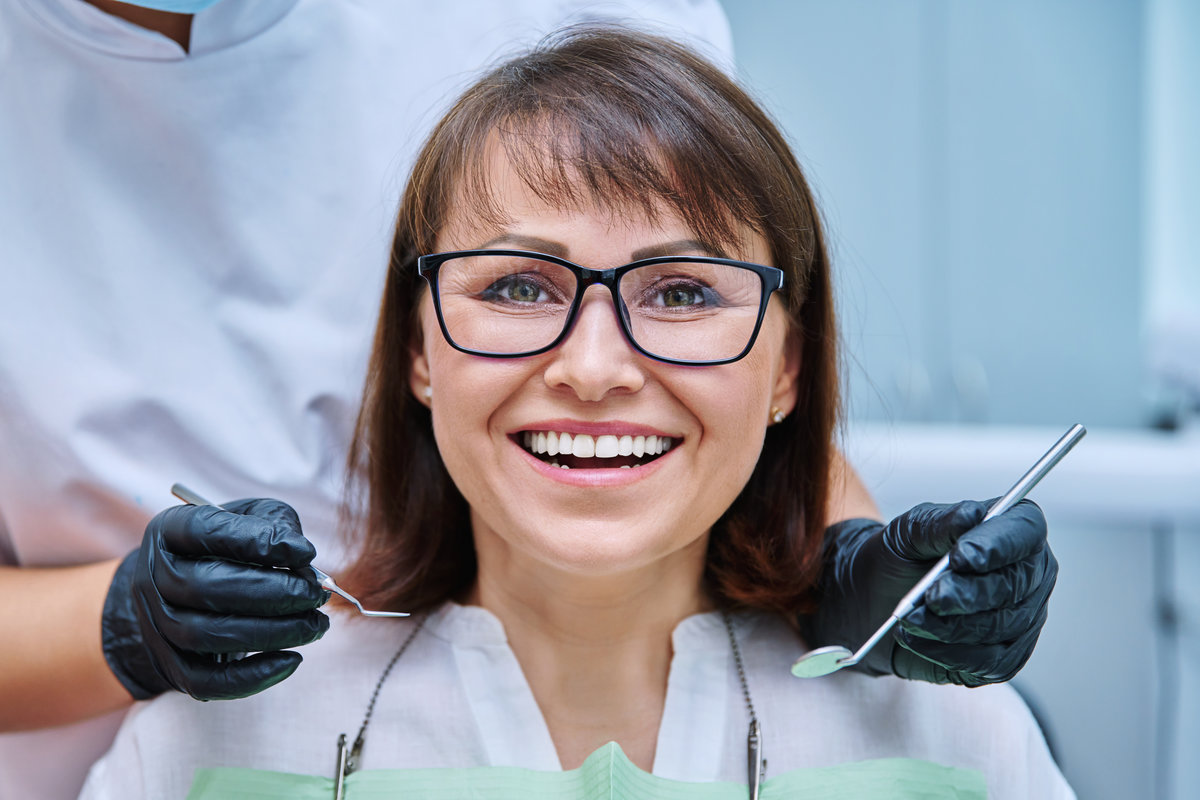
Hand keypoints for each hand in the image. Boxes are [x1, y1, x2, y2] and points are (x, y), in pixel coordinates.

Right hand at [101, 498, 329, 699]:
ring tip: (315, 625)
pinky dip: (252, 676)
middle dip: (273, 593)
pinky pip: (207, 682)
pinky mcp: (171, 666)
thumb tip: (301, 554)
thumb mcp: (247, 517)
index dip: (257, 541)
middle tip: (316, 595)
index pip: (205, 531)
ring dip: (272, 632)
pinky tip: (292, 659)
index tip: (306, 552)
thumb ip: (274, 522)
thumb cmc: (224, 548)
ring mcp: (157, 625)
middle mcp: (154, 577)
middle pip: (206, 587)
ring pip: (208, 635)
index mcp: (170, 531)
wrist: (175, 594)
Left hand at [808, 499, 1056, 685]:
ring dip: (949, 625)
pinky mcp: (1004, 658)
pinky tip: (917, 638)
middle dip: (968, 593)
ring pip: (998, 626)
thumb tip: (972, 516)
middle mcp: (1028, 575)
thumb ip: (942, 523)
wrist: (875, 599)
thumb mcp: (910, 531)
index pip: (1025, 532)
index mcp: (1013, 530)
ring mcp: (1022, 619)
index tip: (961, 558)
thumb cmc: (901, 557)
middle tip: (931, 596)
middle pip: (1014, 586)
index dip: (998, 546)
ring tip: (911, 617)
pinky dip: (947, 652)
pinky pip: (986, 661)